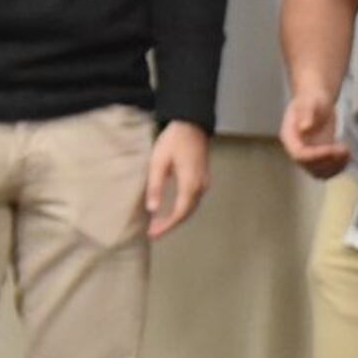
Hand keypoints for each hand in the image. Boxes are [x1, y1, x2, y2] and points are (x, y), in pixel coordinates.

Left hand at [144, 121, 210, 238]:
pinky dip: (182, 209)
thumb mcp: (158, 162)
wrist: (192, 124)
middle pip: (187, 213)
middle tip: (153, 231)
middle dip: (170, 224)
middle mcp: (200, 187)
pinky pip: (193, 200)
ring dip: (176, 217)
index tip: (153, 234)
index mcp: (190, 184)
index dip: (166, 226)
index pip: (179, 213)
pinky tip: (171, 209)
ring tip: (159, 223)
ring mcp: (204, 183)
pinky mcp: (203, 179)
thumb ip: (155, 186)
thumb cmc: (173, 141)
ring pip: (191, 207)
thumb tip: (152, 209)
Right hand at [278, 84, 350, 178]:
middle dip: (328, 161)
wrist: (316, 102)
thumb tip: (304, 127)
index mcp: (290, 138)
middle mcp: (296, 150)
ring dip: (335, 167)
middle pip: (309, 166)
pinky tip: (347, 155)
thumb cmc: (311, 100)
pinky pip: (327, 171)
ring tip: (347, 152)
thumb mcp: (310, 103)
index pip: (299, 155)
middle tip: (344, 149)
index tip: (333, 148)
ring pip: (319, 172)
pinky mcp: (319, 158)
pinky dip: (338, 167)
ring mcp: (308, 156)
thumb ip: (307, 114)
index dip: (317, 156)